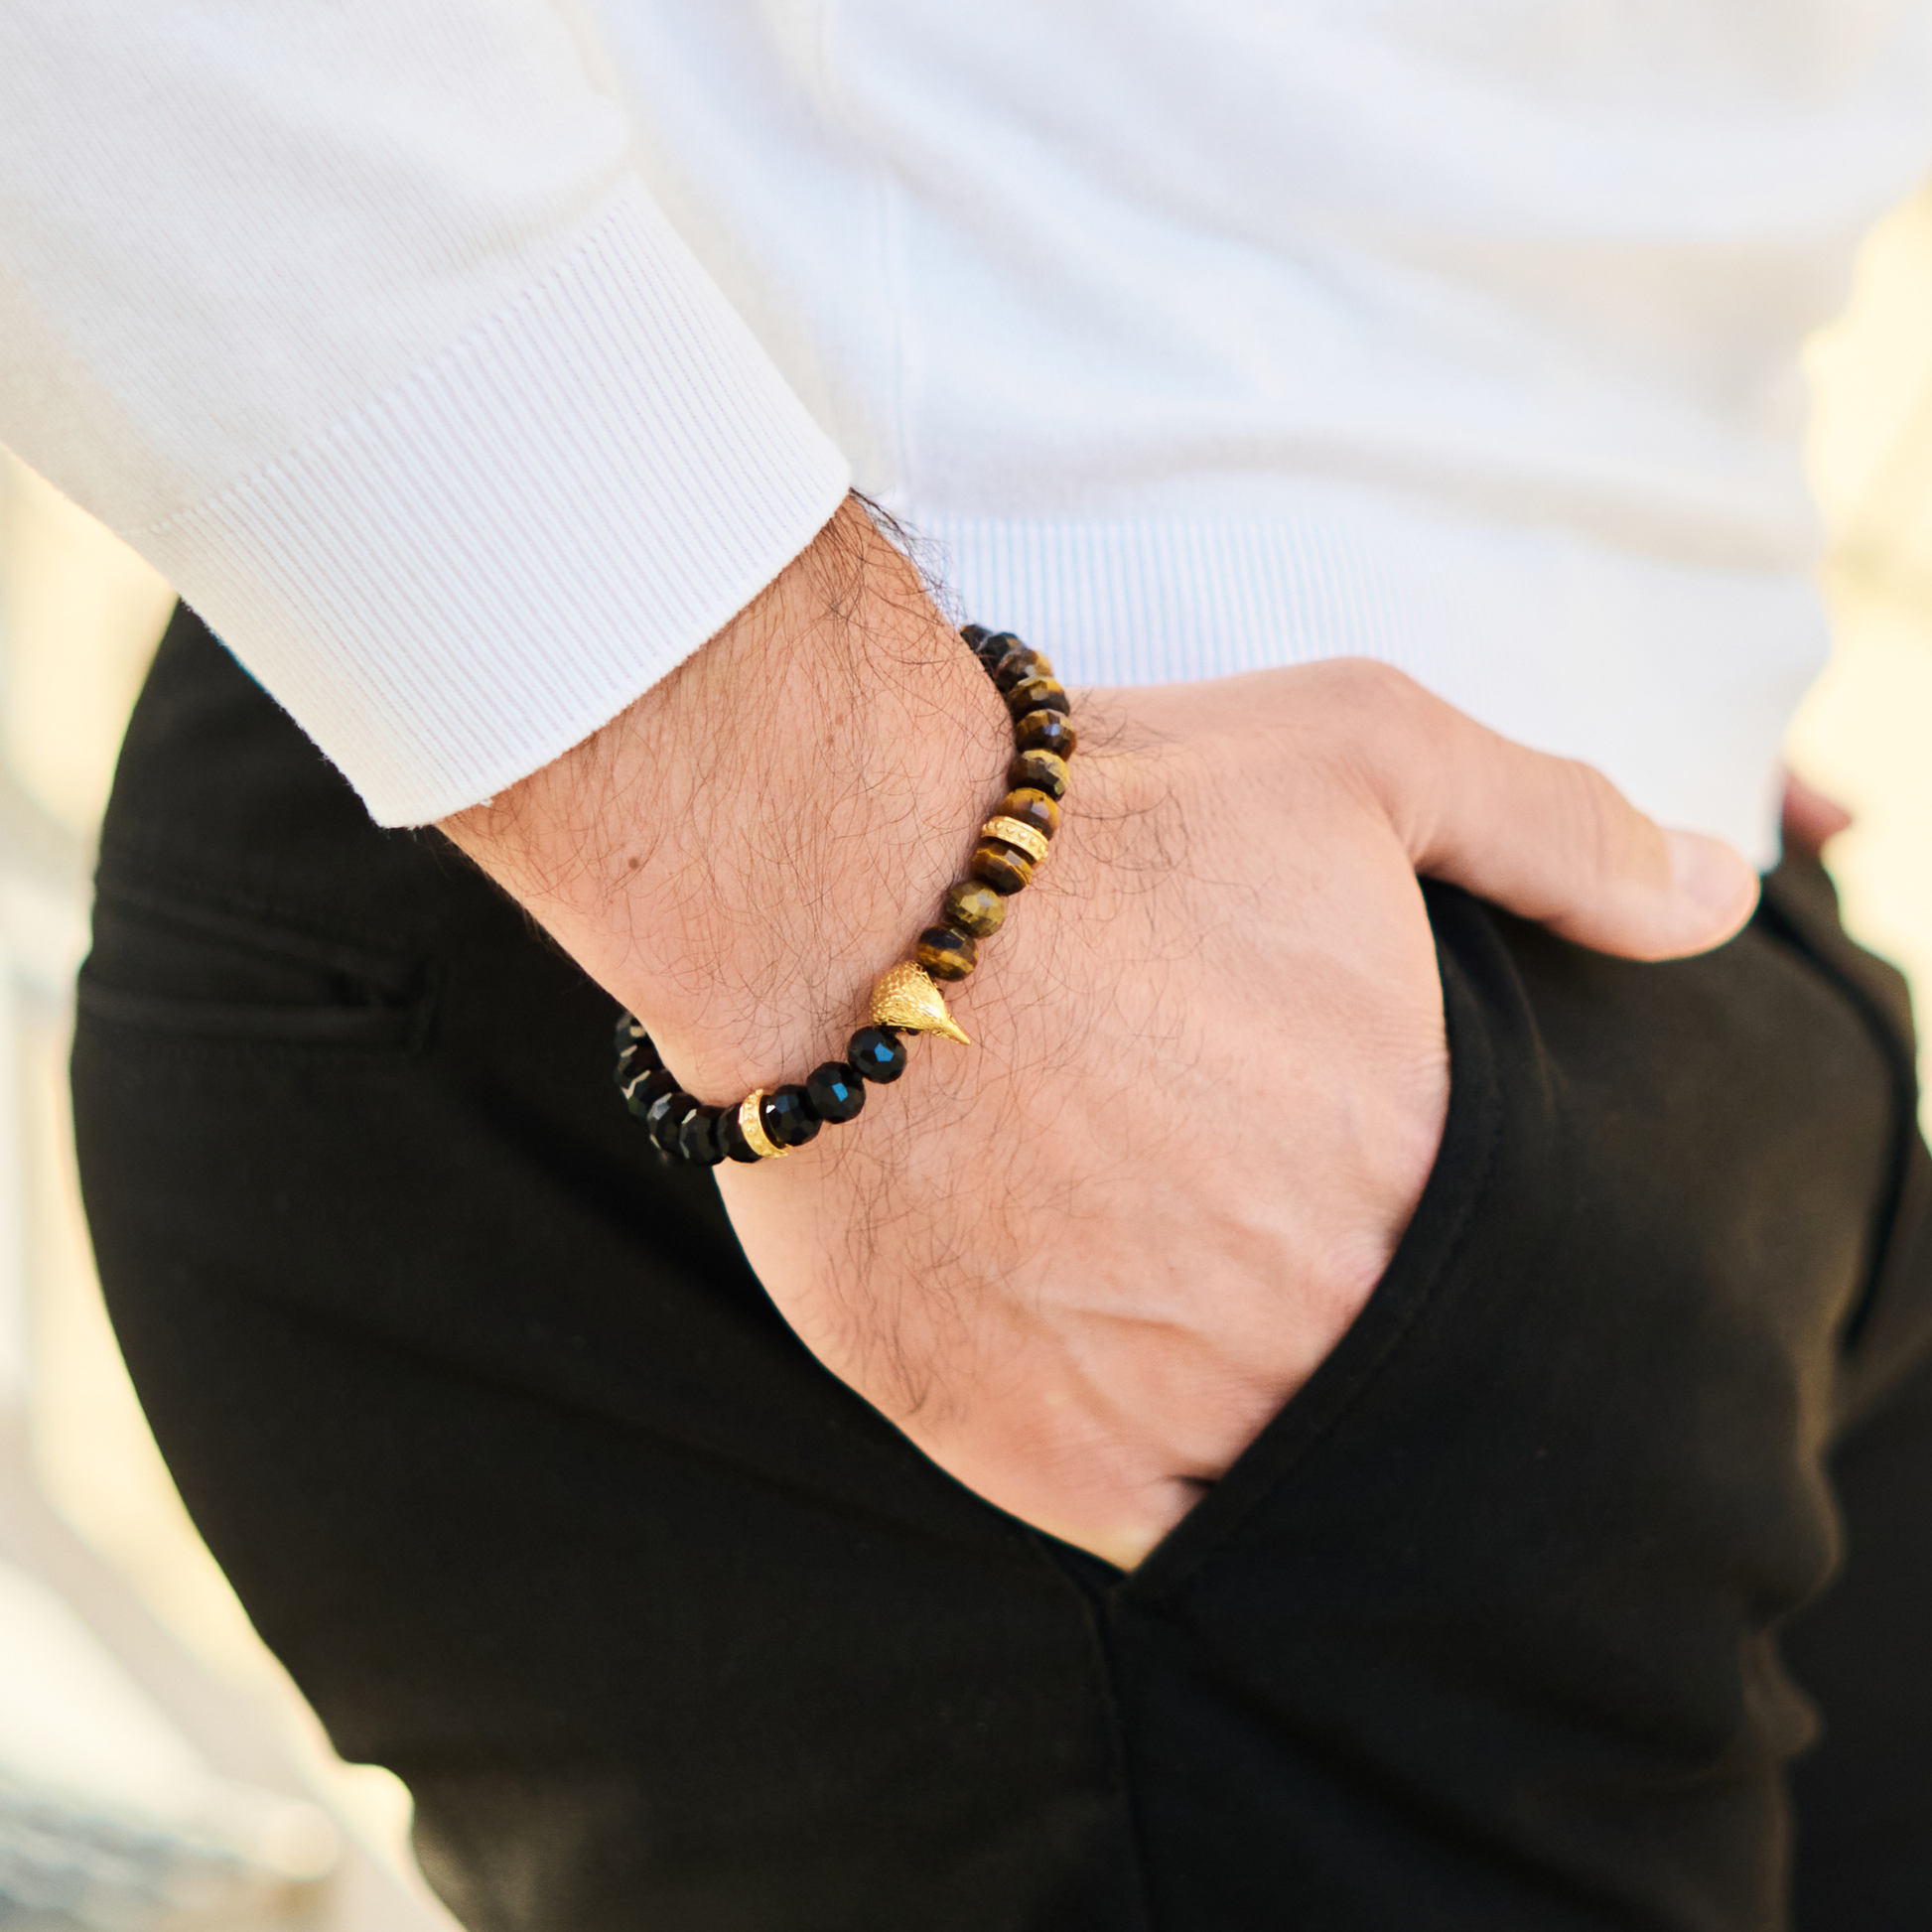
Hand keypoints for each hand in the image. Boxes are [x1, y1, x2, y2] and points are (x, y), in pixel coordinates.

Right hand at [443, 503, 1757, 1567]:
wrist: (847, 892)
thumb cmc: (1103, 819)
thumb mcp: (1366, 755)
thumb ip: (1558, 834)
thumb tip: (1719, 900)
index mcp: (1413, 1171)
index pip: (1497, 1279)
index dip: (1439, 1240)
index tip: (1375, 1193)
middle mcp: (1313, 1313)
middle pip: (1385, 1376)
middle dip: (1347, 1316)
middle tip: (1268, 1244)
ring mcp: (1171, 1402)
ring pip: (1279, 1468)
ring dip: (1261, 1406)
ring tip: (1201, 1316)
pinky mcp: (1028, 1450)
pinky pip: (1153, 1533)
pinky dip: (1165, 1482)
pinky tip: (1136, 1392)